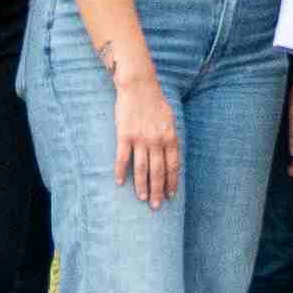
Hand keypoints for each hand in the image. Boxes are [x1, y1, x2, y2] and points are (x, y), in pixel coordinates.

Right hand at [111, 66, 182, 206]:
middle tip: (156, 206)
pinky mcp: (124, 135)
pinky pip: (122, 158)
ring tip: (141, 199)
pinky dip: (121, 172)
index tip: (170, 195)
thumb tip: (172, 158)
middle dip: (157, 190)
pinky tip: (119, 182)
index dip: (172, 182)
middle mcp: (156, 141)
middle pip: (158, 172)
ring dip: (142, 186)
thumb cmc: (155, 103)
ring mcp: (140, 139)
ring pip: (141, 169)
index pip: (173, 166)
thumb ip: (170, 139)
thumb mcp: (170, 120)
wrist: (139, 86)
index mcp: (170, 137)